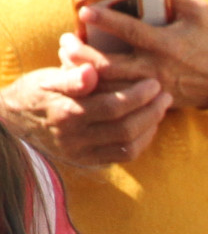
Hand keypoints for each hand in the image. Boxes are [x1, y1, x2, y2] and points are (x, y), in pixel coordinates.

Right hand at [0, 61, 169, 166]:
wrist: (15, 122)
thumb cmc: (34, 92)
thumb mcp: (47, 78)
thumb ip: (71, 77)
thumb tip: (91, 72)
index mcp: (66, 112)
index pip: (112, 106)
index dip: (137, 95)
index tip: (153, 83)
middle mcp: (76, 137)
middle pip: (125, 128)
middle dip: (150, 112)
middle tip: (165, 96)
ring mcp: (84, 153)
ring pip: (128, 146)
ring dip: (150, 128)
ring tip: (160, 109)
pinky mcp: (89, 161)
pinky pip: (123, 156)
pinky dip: (141, 142)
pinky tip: (148, 126)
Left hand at [75, 0, 207, 112]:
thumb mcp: (198, 13)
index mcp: (167, 45)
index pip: (131, 32)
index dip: (106, 20)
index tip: (83, 9)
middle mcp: (157, 69)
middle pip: (111, 67)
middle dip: (84, 54)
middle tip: (66, 40)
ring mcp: (154, 89)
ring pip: (112, 86)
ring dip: (87, 72)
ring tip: (70, 56)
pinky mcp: (154, 100)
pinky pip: (122, 98)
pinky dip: (101, 88)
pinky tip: (86, 75)